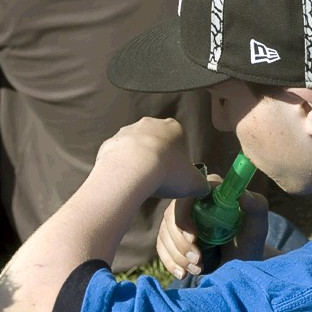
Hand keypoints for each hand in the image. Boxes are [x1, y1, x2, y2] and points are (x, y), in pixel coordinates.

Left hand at [94, 117, 209, 198]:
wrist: (132, 170)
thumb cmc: (168, 172)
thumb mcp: (194, 183)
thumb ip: (201, 184)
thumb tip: (203, 188)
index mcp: (173, 127)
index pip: (179, 140)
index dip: (178, 158)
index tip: (175, 174)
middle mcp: (149, 123)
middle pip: (156, 140)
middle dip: (156, 156)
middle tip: (158, 178)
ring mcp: (126, 131)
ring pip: (135, 146)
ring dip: (138, 160)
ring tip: (140, 181)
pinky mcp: (109, 142)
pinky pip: (118, 155)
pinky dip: (121, 165)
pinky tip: (125, 180)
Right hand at [156, 177, 268, 279]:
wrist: (241, 264)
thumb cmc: (251, 241)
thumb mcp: (257, 226)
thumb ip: (257, 207)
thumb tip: (243, 195)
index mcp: (209, 190)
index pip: (187, 196)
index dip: (184, 216)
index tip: (194, 238)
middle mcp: (191, 201)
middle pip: (171, 217)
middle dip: (180, 243)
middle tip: (198, 261)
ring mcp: (179, 220)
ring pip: (164, 234)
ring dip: (177, 255)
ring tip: (198, 269)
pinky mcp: (172, 237)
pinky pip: (161, 248)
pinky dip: (170, 263)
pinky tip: (183, 274)